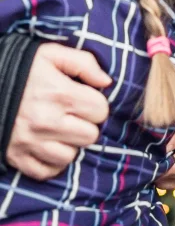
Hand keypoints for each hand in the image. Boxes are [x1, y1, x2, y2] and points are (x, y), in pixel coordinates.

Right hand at [7, 43, 110, 180]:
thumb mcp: (51, 54)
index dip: (96, 104)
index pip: (100, 110)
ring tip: (60, 129)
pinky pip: (47, 171)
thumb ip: (84, 63)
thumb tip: (106, 82)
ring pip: (70, 156)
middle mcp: (46, 121)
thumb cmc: (20, 67)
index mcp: (59, 93)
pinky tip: (48, 145)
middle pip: (90, 136)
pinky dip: (51, 162)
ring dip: (69, 144)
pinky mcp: (16, 157)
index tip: (84, 99)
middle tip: (73, 115)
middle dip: (86, 125)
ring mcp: (30, 142)